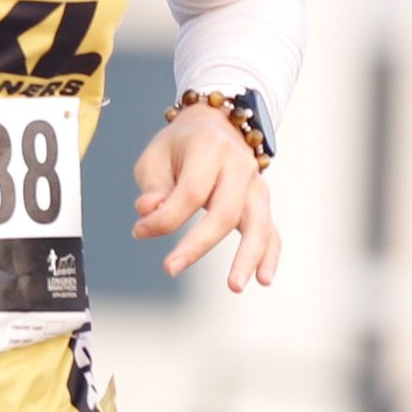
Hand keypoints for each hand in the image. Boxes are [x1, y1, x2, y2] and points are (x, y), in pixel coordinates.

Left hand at [130, 108, 281, 292]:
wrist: (217, 125)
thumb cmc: (182, 145)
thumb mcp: (157, 156)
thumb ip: (153, 186)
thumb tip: (150, 212)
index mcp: (210, 148)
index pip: (191, 192)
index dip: (165, 217)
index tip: (140, 231)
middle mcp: (239, 165)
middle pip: (225, 210)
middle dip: (198, 244)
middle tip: (170, 269)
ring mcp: (256, 184)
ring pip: (258, 223)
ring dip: (248, 256)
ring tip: (235, 286)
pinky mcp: (262, 203)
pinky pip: (272, 231)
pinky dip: (270, 255)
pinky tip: (263, 279)